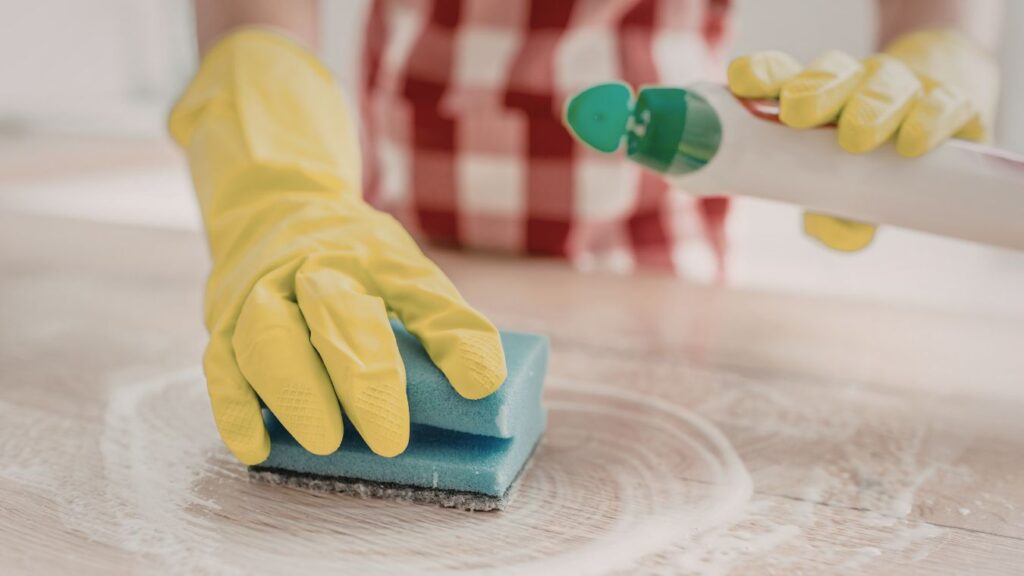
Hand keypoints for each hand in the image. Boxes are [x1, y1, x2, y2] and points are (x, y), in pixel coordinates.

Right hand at [170, 30, 505, 464]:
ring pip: (266, 339)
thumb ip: (445, 322)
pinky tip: (257, 448)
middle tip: (390, 439)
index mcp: (365, 255)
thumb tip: (483, 384)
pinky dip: (235, 409)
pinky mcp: (221, 326)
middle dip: (359, 377)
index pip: (410, 294)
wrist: (274, 205)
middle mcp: (307, 268)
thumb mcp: (406, 270)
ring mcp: (257, 295)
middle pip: (330, 313)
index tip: (474, 388)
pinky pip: (220, 368)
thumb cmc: (353, 254)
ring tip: (326, 443)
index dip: (443, 342)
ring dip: (295, 393)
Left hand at [727, 30, 997, 250]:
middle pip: (834, 75)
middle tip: (797, 115)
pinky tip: (913, 142)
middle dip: (813, 93)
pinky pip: (943, 103)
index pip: (785, 75)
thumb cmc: (878, 161)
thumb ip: (834, 216)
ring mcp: (905, 88)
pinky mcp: (953, 101)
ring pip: (884, 82)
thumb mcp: (848, 193)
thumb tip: (821, 230)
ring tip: (853, 137)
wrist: (949, 122)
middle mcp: (856, 85)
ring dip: (866, 105)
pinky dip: (928, 119)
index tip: (744, 84)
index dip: (764, 76)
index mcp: (818, 98)